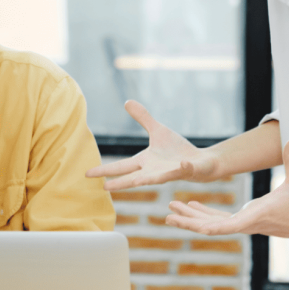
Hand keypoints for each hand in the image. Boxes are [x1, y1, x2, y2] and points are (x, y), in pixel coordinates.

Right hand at [85, 100, 218, 190]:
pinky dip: (183, 167)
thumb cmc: (177, 150)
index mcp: (145, 162)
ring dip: (148, 180)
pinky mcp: (186, 171)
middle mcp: (153, 171)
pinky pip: (184, 169)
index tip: (87, 174)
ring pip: (156, 179)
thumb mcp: (158, 131)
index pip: (121, 167)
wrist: (201, 161)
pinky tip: (182, 164)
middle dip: (120, 182)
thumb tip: (127, 101)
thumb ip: (143, 118)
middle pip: (133, 178)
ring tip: (138, 182)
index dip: (104, 170)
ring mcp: (169, 173)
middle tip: (103, 188)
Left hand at [165, 139, 288, 238]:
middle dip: (190, 222)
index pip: (229, 225)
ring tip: (171, 209)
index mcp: (257, 214)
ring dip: (192, 218)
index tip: (192, 226)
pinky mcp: (246, 221)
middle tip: (168, 215)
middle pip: (213, 227)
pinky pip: (219, 220)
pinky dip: (204, 214)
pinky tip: (190, 206)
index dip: (209, 225)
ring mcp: (245, 224)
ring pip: (213, 224)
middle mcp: (247, 223)